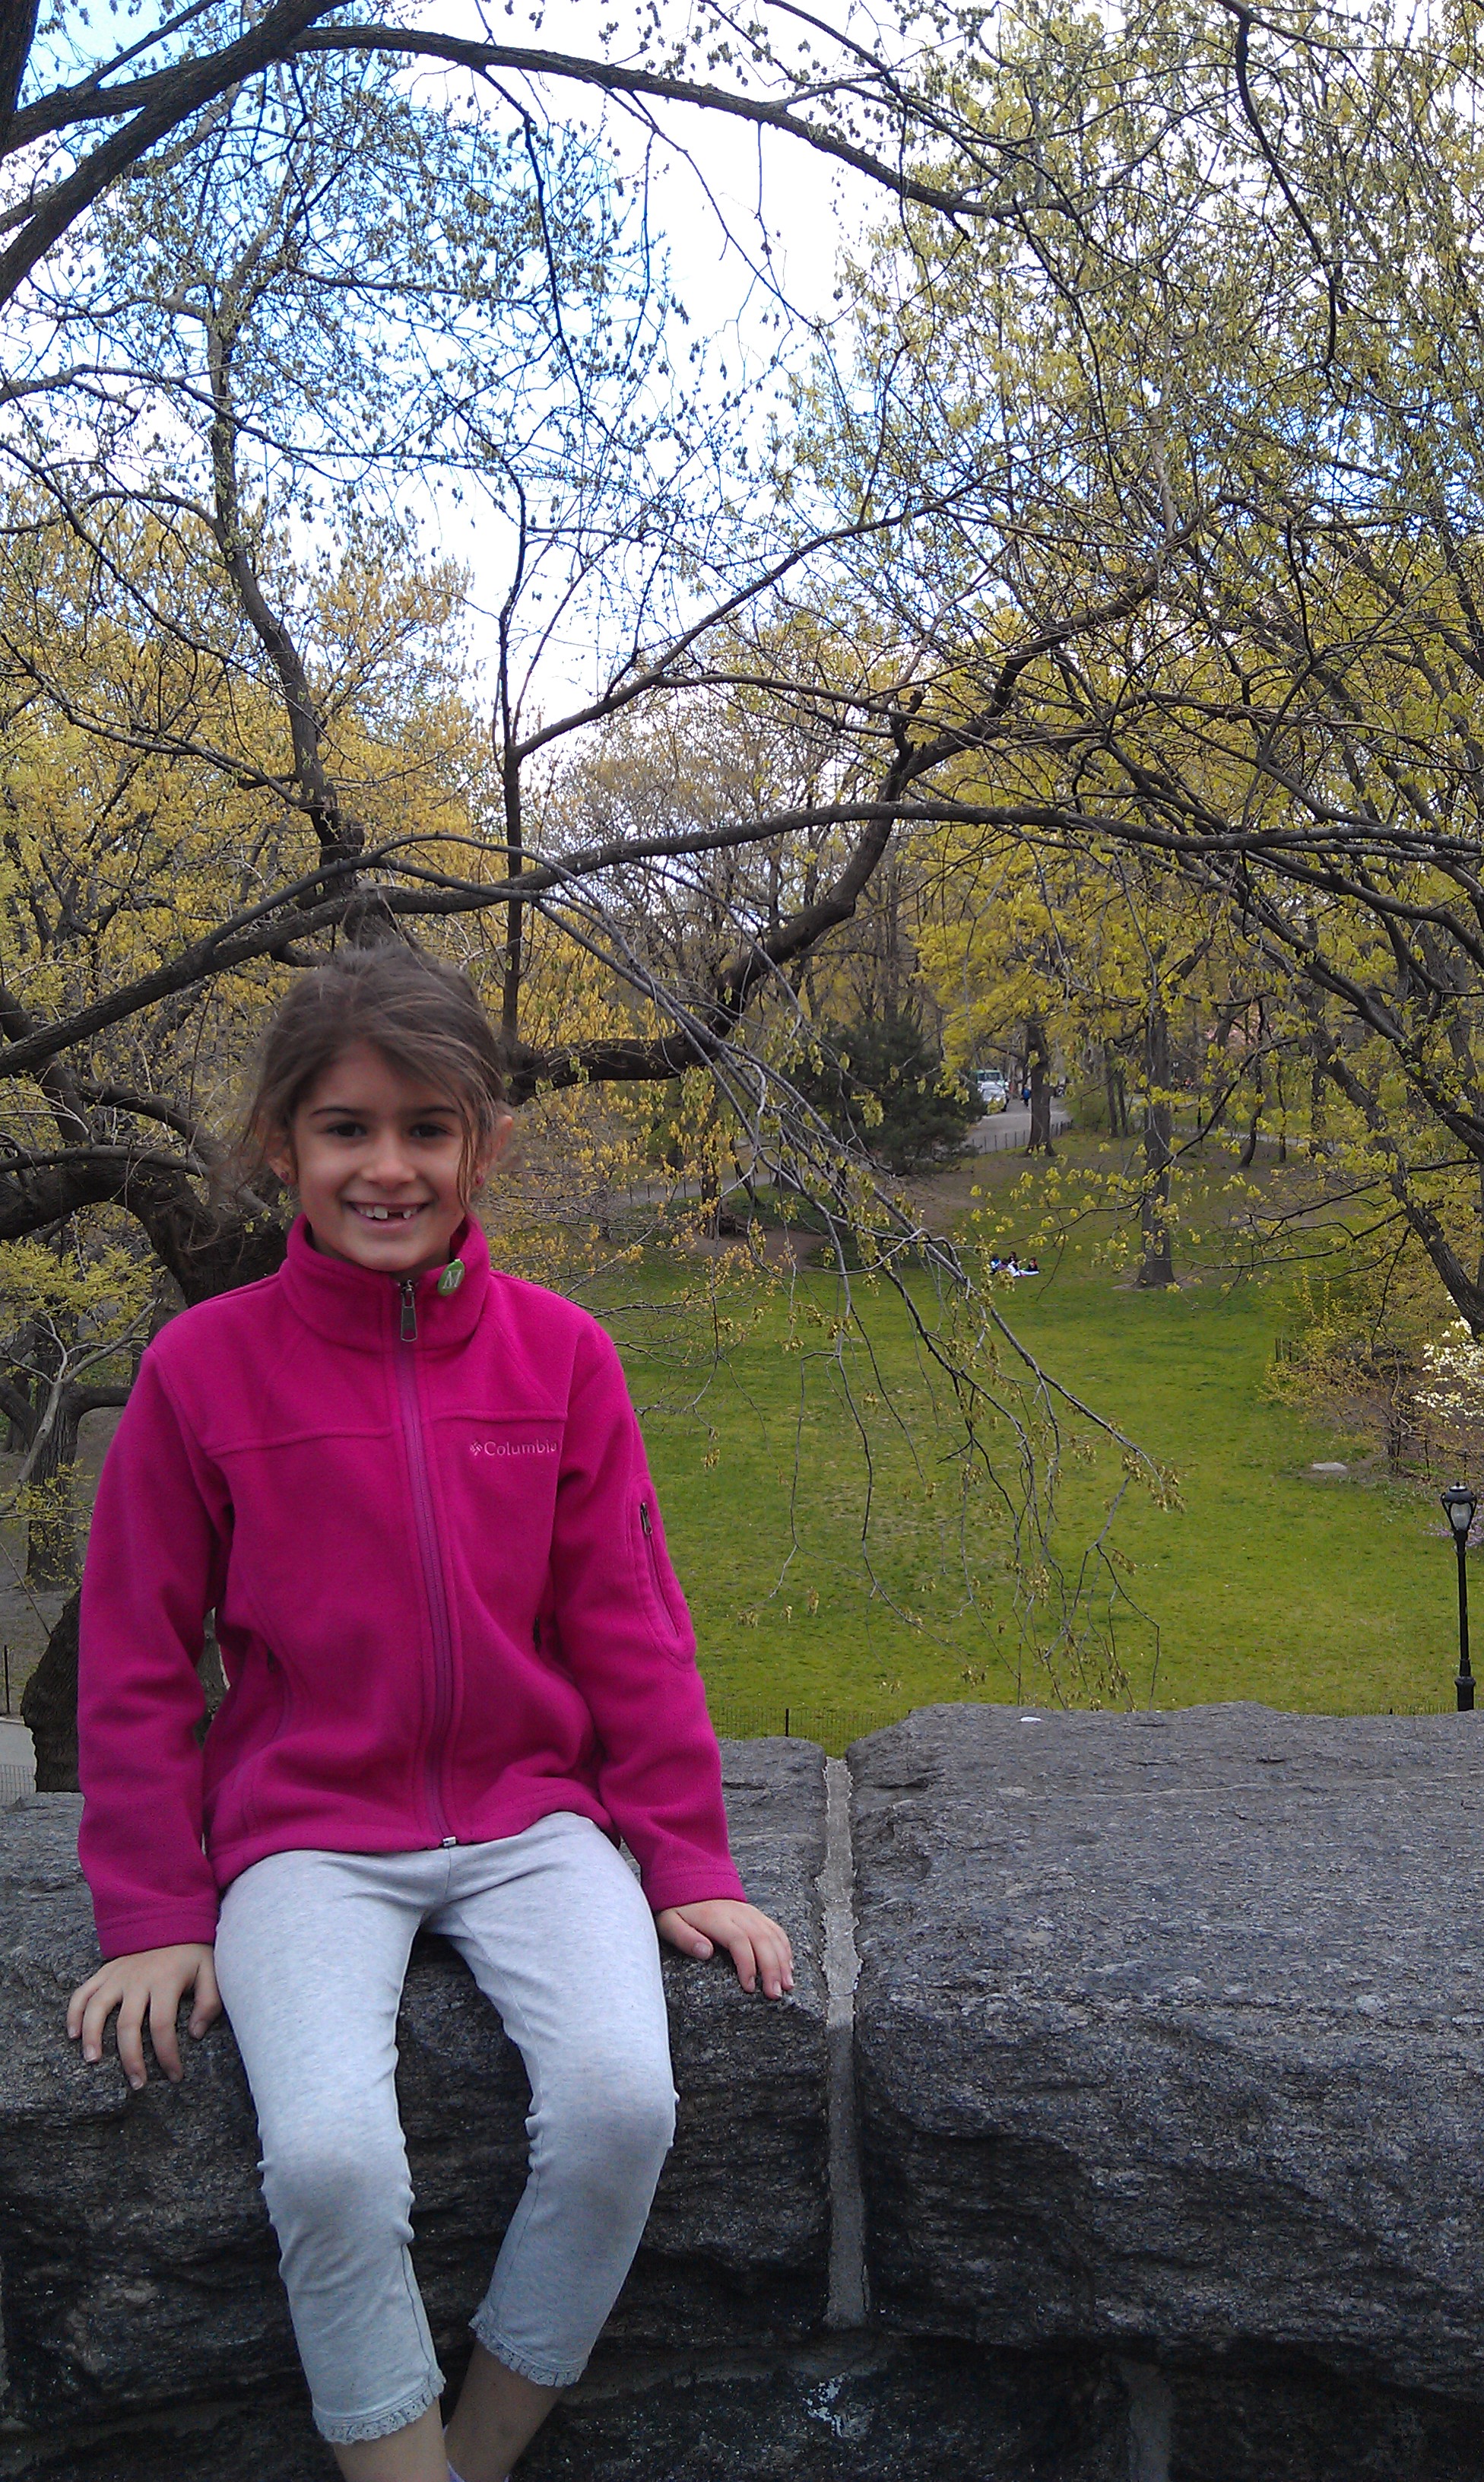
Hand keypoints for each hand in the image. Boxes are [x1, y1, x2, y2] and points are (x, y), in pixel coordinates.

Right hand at [67, 1944, 220, 2090]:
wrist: (173, 1918)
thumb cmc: (193, 1953)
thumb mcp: (211, 1972)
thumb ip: (209, 2003)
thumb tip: (195, 2034)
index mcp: (166, 1981)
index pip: (162, 2027)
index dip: (167, 2056)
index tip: (174, 2075)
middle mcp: (137, 1979)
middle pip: (127, 2025)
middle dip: (131, 2059)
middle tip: (137, 2084)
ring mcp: (118, 1974)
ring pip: (98, 2008)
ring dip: (92, 2036)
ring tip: (93, 2061)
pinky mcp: (106, 1971)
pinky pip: (84, 1992)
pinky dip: (74, 2012)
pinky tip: (73, 2034)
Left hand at [656, 1900, 793, 1997]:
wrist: (689, 1881)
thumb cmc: (678, 1909)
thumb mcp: (670, 1923)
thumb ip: (685, 1938)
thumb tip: (705, 1952)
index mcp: (716, 1917)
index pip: (739, 1941)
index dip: (747, 1964)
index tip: (749, 1987)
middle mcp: (737, 1913)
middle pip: (762, 1939)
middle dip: (771, 1968)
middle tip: (774, 1994)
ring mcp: (749, 1912)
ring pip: (773, 1935)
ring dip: (783, 1961)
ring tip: (787, 1985)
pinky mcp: (755, 1914)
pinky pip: (775, 1930)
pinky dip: (785, 1948)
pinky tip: (788, 1966)